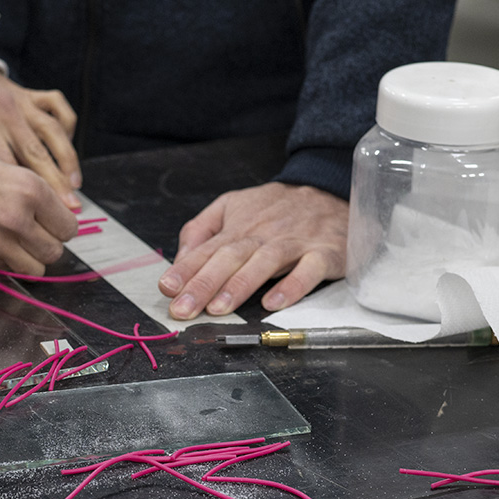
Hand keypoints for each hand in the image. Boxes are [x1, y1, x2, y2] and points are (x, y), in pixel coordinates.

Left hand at [0, 70, 81, 209]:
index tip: (37, 212)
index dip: (25, 190)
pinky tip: (67, 149)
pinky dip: (67, 127)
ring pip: (53, 132)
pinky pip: (58, 107)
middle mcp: (5, 113)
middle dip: (56, 183)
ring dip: (67, 161)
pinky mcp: (33, 94)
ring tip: (75, 185)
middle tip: (69, 208)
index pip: (7, 163)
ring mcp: (22, 102)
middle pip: (36, 153)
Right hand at [0, 139, 77, 274]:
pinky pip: (6, 268)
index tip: (53, 225)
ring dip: (29, 259)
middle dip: (47, 245)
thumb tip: (54, 214)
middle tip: (35, 235)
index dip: (61, 227)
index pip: (68, 227)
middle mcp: (18, 218)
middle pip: (55, 252)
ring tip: (16, 244)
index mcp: (31, 190)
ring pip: (35, 269)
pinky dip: (4, 260)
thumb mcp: (9, 167)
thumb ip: (35, 194)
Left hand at [157, 182, 347, 318]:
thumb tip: (179, 260)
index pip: (206, 250)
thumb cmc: (277, 207)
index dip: (185, 269)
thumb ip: (201, 230)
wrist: (332, 189)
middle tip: (183, 309)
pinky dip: (292, 286)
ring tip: (218, 308)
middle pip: (229, 258)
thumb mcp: (232, 206)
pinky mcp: (324, 253)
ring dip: (240, 286)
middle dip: (203, 284)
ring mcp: (294, 243)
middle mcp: (263, 234)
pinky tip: (273, 302)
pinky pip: (308, 270)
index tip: (167, 288)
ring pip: (263, 263)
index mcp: (238, 226)